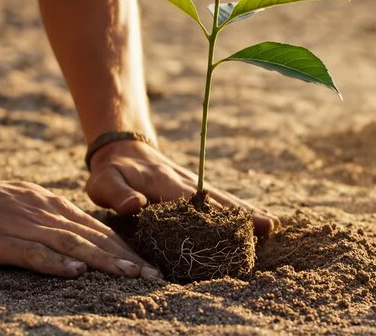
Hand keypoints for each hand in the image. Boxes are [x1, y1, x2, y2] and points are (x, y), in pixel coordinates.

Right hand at [0, 169, 160, 278]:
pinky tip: (75, 271)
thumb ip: (60, 220)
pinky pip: (32, 252)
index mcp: (56, 208)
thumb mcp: (34, 204)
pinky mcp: (0, 241)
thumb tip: (89, 238)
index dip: (127, 249)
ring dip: (103, 259)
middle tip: (154, 275)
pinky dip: (55, 262)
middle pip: (94, 237)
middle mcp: (47, 214)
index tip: (150, 266)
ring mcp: (25, 226)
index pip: (100, 231)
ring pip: (71, 243)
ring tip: (129, 273)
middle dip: (126, 257)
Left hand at [85, 141, 279, 235]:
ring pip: (223, 199)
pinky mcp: (193, 191)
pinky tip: (252, 220)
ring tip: (271, 224)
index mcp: (166, 184)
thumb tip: (133, 207)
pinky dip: (237, 209)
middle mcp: (186, 184)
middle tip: (270, 226)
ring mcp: (192, 186)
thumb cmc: (112, 171)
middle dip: (243, 213)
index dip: (218, 212)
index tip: (240, 221)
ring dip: (245, 211)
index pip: (195, 201)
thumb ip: (116, 194)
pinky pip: (218, 201)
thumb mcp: (104, 182)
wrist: (122, 150)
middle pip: (218, 200)